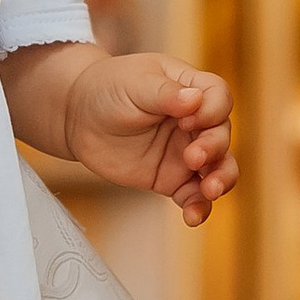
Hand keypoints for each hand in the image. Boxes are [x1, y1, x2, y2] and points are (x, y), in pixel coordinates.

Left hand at [56, 54, 238, 221]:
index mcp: (190, 89)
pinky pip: (193, 196)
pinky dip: (198, 207)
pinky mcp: (172, 179)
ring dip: (220, 180)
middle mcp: (195, 121)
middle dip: (214, 147)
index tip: (187, 120)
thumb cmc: (107, 89)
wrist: (77, 118)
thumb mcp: (135, 83)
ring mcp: (185, 152)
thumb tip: (195, 99)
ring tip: (209, 190)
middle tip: (192, 158)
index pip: (218, 97)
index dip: (212, 110)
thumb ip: (165, 93)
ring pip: (218, 168)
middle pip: (222, 134)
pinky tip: (192, 217)